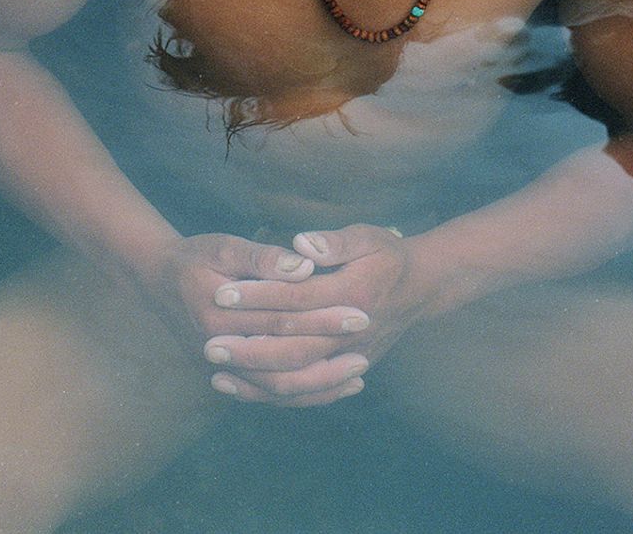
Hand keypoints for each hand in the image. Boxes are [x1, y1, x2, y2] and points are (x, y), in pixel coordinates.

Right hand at [145, 233, 370, 385]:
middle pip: (283, 358)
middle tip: (368, 339)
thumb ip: (263, 257)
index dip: (323, 316)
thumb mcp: (224, 246)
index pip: (281, 319)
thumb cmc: (194, 257)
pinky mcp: (230, 374)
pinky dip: (301, 395)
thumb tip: (303, 265)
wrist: (157, 280)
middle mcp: (220, 349)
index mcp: (220, 313)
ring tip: (358, 373)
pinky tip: (332, 388)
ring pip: (276, 388)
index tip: (360, 310)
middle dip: (330, 351)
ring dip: (320, 383)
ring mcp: (223, 367)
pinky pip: (268, 395)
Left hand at [204, 224, 430, 405]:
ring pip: (298, 380)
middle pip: (292, 349)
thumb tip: (301, 246)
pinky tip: (245, 390)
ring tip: (217, 373)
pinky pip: (309, 394)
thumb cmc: (389, 255)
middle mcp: (351, 335)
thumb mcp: (367, 236)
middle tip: (209, 344)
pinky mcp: (347, 370)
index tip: (221, 293)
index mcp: (352, 295)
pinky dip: (276, 396)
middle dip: (248, 348)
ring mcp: (351, 359)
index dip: (257, 296)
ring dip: (257, 379)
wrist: (423, 286)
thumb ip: (334, 243)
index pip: (295, 299)